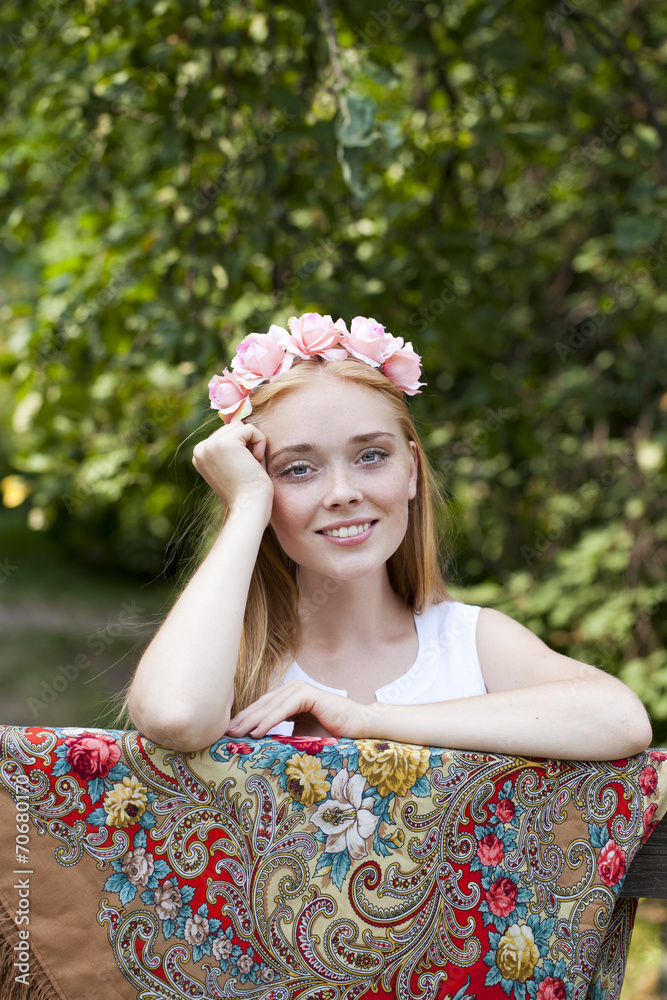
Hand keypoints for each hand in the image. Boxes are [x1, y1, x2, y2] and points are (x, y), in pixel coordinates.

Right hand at [192, 420, 273, 516]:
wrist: (248, 507)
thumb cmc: (248, 490)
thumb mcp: (234, 465)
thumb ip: (231, 446)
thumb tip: (237, 419)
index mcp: (200, 455)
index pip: (226, 434)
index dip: (242, 448)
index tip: (243, 469)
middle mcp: (200, 449)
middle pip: (233, 427)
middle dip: (247, 445)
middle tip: (248, 468)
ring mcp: (210, 445)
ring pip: (241, 426)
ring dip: (253, 444)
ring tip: (251, 465)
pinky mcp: (225, 442)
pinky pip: (250, 429)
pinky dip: (260, 442)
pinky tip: (256, 461)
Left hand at [224, 680, 369, 739]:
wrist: (359, 729)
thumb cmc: (333, 736)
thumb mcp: (301, 737)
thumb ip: (283, 737)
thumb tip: (259, 750)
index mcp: (288, 699)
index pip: (261, 709)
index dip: (244, 721)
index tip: (227, 736)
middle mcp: (291, 691)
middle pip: (261, 706)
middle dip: (242, 721)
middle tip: (223, 735)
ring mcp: (299, 690)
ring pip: (269, 706)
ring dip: (251, 721)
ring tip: (236, 734)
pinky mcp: (308, 694)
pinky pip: (284, 708)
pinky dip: (269, 720)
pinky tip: (257, 732)